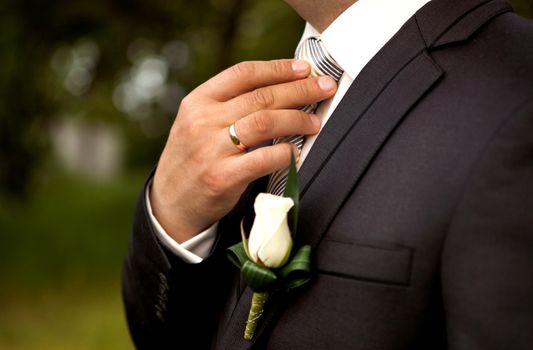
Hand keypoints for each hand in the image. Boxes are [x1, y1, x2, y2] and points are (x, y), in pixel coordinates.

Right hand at [150, 59, 336, 242]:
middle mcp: (203, 121)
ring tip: (315, 122)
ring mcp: (211, 149)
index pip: (244, 74)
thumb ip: (228, 106)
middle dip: (300, 89)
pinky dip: (286, 153)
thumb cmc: (193, 160)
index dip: (278, 68)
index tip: (304, 68)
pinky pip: (264, 158)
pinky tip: (297, 152)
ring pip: (265, 122)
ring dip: (297, 118)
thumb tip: (278, 89)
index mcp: (198, 101)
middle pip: (261, 96)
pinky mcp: (222, 177)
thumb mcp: (197, 123)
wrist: (170, 204)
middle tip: (325, 87)